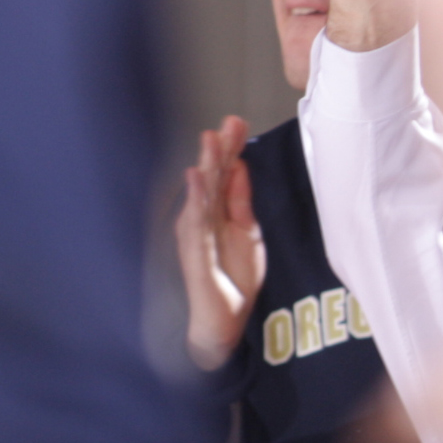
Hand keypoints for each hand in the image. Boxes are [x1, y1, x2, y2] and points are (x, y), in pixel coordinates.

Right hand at [174, 115, 263, 368]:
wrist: (224, 321)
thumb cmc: (233, 277)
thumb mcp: (247, 232)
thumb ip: (241, 200)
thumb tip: (241, 165)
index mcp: (216, 212)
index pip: (222, 175)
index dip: (230, 149)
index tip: (238, 121)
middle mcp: (201, 220)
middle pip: (210, 178)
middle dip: (219, 149)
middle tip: (228, 121)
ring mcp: (196, 236)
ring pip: (200, 195)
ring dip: (206, 167)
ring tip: (211, 140)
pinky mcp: (195, 255)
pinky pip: (196, 224)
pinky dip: (196, 200)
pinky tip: (197, 179)